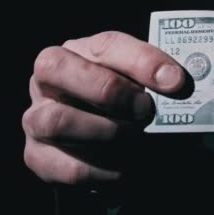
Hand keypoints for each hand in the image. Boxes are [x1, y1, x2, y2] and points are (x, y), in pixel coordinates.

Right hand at [22, 31, 185, 184]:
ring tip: (137, 140)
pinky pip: (68, 166)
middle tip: (145, 109)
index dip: (142, 61)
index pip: (106, 45)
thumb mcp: (146, 89)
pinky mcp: (38, 157)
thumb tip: (178, 83)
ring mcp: (36, 118)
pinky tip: (128, 168)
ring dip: (105, 132)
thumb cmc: (133, 109)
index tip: (176, 81)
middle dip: (108, 90)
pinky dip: (105, 170)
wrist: (117, 153)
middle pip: (56, 68)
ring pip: (54, 120)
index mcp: (81, 52)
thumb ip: (159, 82)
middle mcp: (49, 80)